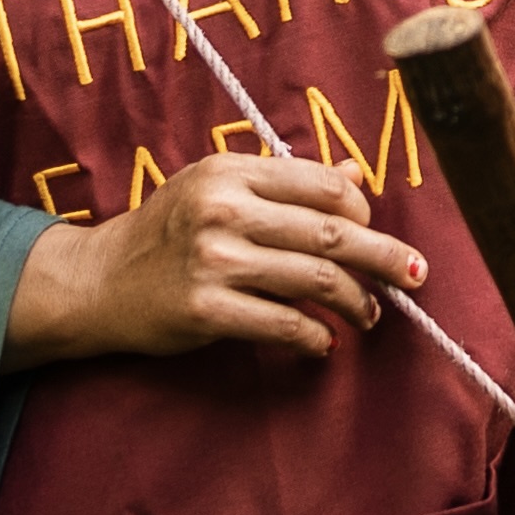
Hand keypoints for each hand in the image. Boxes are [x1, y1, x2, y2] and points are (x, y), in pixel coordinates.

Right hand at [3, 153, 426, 369]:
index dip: (363, 213)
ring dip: (357, 304)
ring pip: (317, 281)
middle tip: (416, 276)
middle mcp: (223, 210)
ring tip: (369, 316)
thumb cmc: (167, 232)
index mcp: (230, 172)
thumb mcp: (218, 190)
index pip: (323, 186)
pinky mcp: (206, 310)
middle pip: (332, 234)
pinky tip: (324, 342)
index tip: (375, 234)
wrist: (98, 281)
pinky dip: (316, 338)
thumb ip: (285, 184)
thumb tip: (356, 178)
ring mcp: (214, 260)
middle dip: (385, 258)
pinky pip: (285, 325)